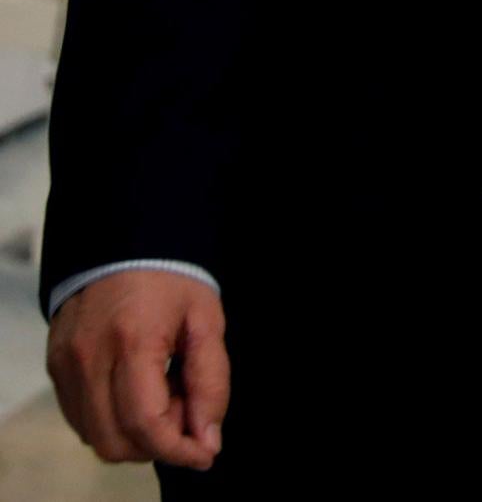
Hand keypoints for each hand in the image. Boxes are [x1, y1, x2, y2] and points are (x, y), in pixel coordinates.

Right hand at [47, 270, 228, 470]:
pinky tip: (137, 390)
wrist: (125, 244)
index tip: (205, 453)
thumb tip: (206, 437)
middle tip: (186, 407)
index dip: (178, 449)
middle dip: (158, 442)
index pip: (146, 424)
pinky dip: (112, 420)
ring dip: (134, 434)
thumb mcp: (207, 322)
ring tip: (163, 392)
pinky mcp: (55, 368)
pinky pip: (81, 418)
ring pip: (96, 437)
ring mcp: (65, 365)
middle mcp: (88, 359)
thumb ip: (211, 381)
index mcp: (132, 342)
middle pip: (116, 441)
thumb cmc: (172, 280)